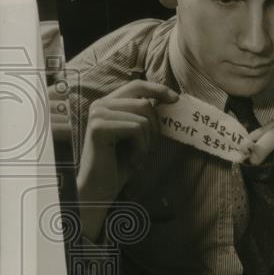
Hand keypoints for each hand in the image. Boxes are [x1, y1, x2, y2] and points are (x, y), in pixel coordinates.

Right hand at [76, 80, 177, 239]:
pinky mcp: (98, 127)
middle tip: (148, 151)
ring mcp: (98, 114)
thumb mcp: (137, 136)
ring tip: (137, 157)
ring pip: (143, 118)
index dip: (158, 89)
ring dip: (147, 143)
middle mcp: (100, 104)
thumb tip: (171, 99)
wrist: (100, 188)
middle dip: (155, 129)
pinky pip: (136, 129)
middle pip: (145, 104)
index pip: (137, 86)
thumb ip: (146, 117)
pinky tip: (132, 161)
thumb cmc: (120, 164)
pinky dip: (141, 149)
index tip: (175, 99)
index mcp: (109, 104)